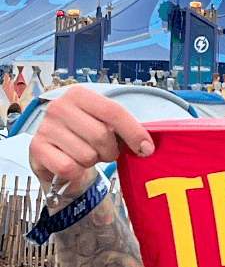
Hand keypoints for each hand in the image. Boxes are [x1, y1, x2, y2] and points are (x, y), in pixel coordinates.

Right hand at [28, 87, 153, 191]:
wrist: (55, 151)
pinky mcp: (36, 149)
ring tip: (86, 154)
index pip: (114, 112)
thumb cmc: (85, 135)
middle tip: (105, 152)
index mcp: (79, 94)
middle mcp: (58, 107)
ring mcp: (45, 127)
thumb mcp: (104, 123)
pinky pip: (69, 168)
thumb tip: (146, 147)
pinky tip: (73, 163)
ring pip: (86, 155)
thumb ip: (125, 128)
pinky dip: (77, 172)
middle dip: (110, 151)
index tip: (147, 149)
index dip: (134, 133)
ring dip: (92, 162)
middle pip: (101, 136)